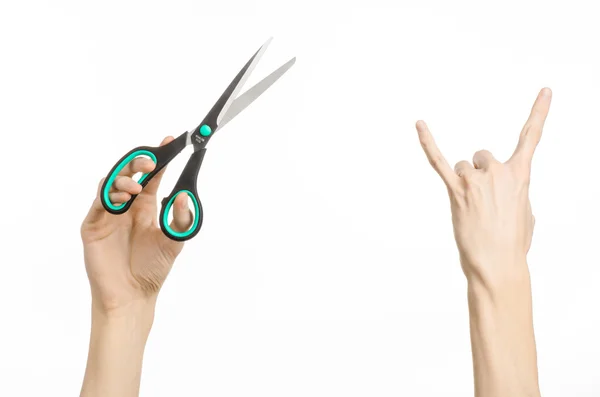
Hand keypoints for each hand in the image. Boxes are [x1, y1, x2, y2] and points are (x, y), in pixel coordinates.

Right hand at [81, 136, 193, 312]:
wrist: (132, 295)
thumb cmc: (152, 269)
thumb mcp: (174, 241)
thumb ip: (180, 219)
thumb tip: (183, 195)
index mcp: (146, 207)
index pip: (152, 177)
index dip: (159, 159)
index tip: (168, 141)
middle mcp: (127, 207)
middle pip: (129, 174)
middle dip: (138, 163)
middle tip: (150, 161)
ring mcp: (109, 215)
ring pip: (111, 183)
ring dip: (123, 179)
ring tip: (136, 188)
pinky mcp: (93, 226)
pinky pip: (98, 203)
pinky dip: (109, 196)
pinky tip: (123, 200)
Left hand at [417, 88, 551, 285]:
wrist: (498, 265)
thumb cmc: (513, 244)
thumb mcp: (525, 214)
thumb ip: (515, 194)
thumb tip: (502, 195)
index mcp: (520, 176)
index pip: (531, 137)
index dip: (539, 112)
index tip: (545, 91)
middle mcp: (498, 172)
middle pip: (482, 156)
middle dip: (481, 175)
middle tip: (483, 202)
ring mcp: (475, 180)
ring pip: (463, 166)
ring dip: (465, 182)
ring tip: (471, 208)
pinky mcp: (455, 191)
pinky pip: (438, 161)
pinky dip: (428, 142)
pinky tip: (419, 124)